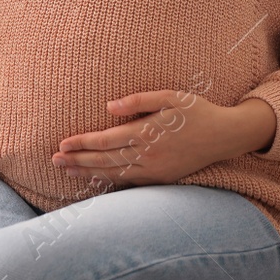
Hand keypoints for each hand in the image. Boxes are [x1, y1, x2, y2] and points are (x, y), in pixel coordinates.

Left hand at [52, 90, 275, 189]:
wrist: (225, 136)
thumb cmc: (197, 111)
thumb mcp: (170, 96)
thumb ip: (138, 100)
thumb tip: (109, 106)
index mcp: (146, 133)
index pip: (106, 141)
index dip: (82, 143)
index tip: (63, 144)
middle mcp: (147, 155)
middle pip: (104, 161)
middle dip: (77, 160)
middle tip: (54, 160)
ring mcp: (154, 171)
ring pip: (113, 174)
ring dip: (88, 173)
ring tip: (66, 171)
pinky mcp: (161, 179)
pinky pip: (129, 182)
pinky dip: (109, 182)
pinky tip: (95, 180)